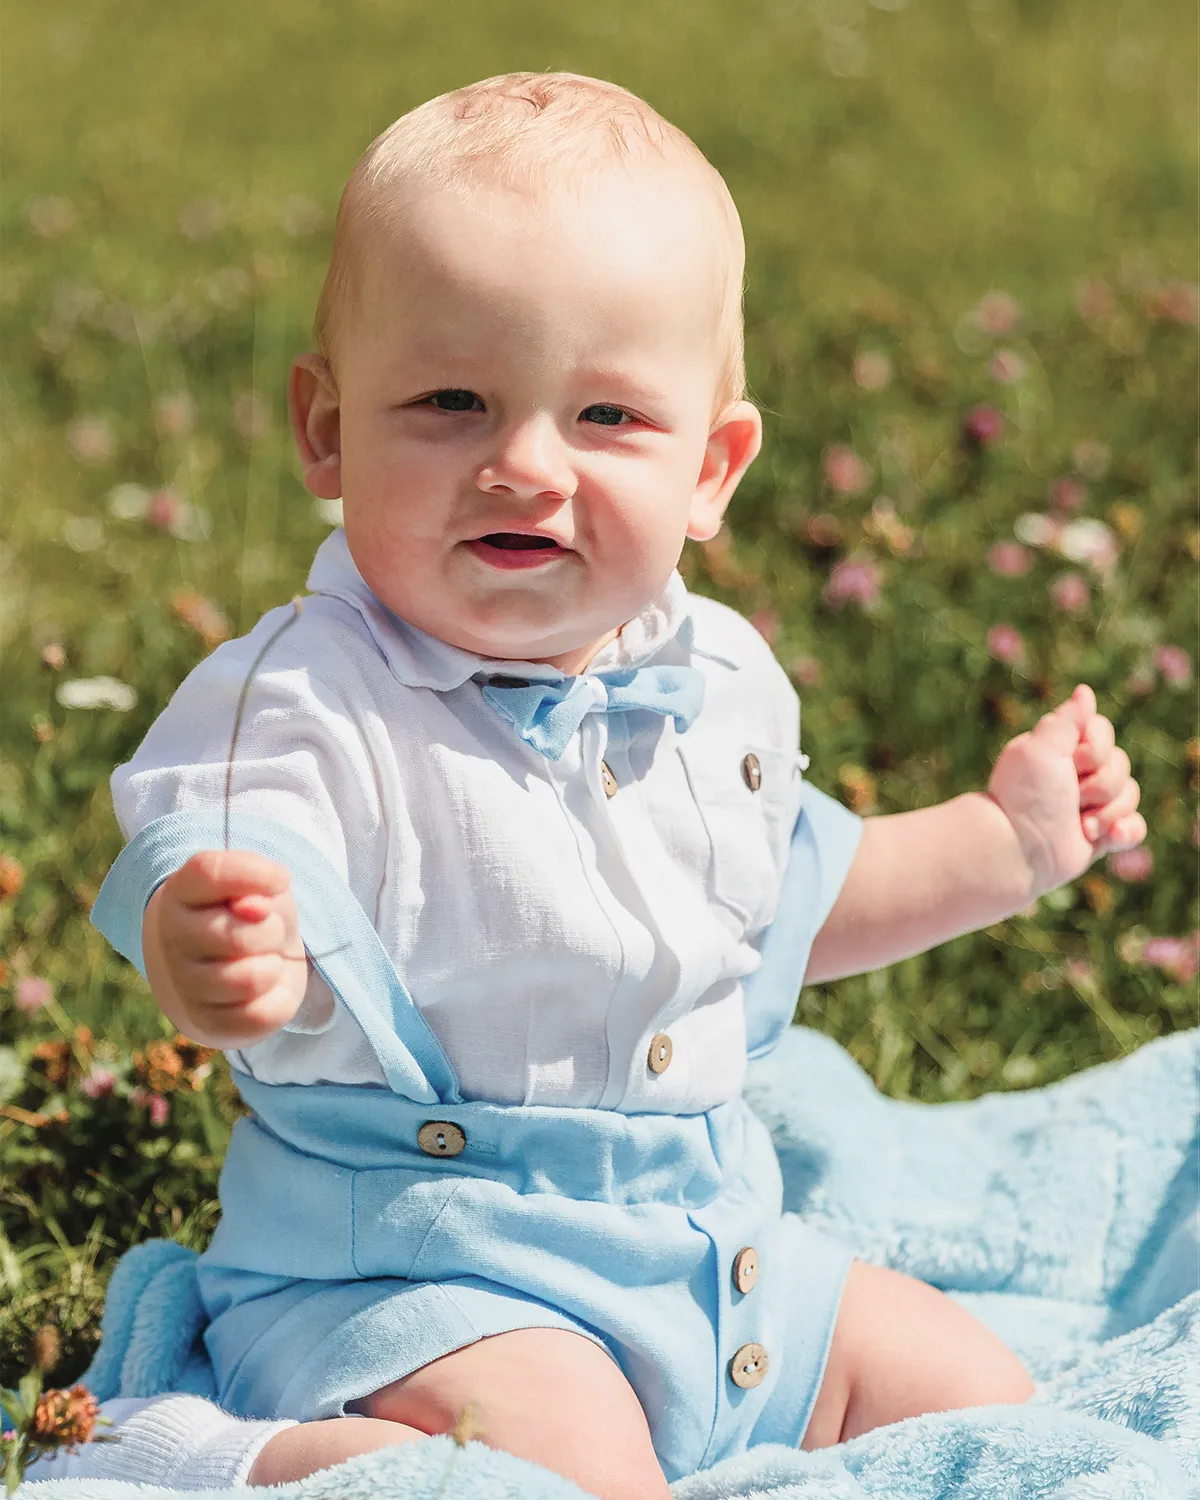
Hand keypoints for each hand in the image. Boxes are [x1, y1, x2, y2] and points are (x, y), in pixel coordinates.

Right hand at [143, 850, 307, 1048]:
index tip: (281, 880)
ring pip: (250, 979)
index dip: (255, 874)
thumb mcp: (259, 887)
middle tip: (268, 930)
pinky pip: (259, 1016)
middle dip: (273, 931)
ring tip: (264, 959)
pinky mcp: (207, 1023)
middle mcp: (172, 939)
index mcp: (180, 893)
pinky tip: (265, 989)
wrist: (227, 965)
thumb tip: (257, 908)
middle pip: (239, 934)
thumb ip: (259, 885)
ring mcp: (184, 985)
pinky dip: (277, 1000)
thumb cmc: (247, 916)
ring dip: (273, 967)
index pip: (211, 872)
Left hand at [987, 684, 1145, 900]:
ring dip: (1107, 812)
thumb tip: (1084, 691)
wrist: (1018, 849)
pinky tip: (1109, 837)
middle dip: (1100, 785)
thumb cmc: (1025, 796)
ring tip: (1080, 826)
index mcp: (1061, 749)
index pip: (1103, 732)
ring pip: (1131, 795)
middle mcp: (1078, 774)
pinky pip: (1135, 826)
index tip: (1071, 763)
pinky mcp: (1101, 834)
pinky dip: (1126, 831)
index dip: (1094, 750)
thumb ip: (1066, 720)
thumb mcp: (1040, 748)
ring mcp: (1091, 805)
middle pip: (1122, 765)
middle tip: (1071, 798)